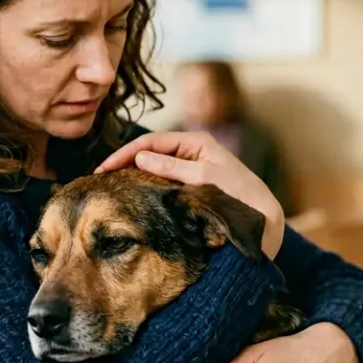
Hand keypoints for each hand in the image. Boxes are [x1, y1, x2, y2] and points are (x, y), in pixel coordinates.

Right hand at [95, 131, 284, 258]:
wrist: (262, 221)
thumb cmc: (239, 195)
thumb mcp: (204, 178)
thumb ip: (172, 167)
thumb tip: (139, 156)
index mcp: (196, 142)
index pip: (150, 141)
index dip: (124, 153)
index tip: (104, 169)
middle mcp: (192, 152)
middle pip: (149, 152)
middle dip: (124, 162)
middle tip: (100, 178)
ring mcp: (190, 169)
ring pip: (154, 168)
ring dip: (133, 175)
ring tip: (111, 187)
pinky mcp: (190, 187)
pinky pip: (162, 182)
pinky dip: (145, 187)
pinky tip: (132, 196)